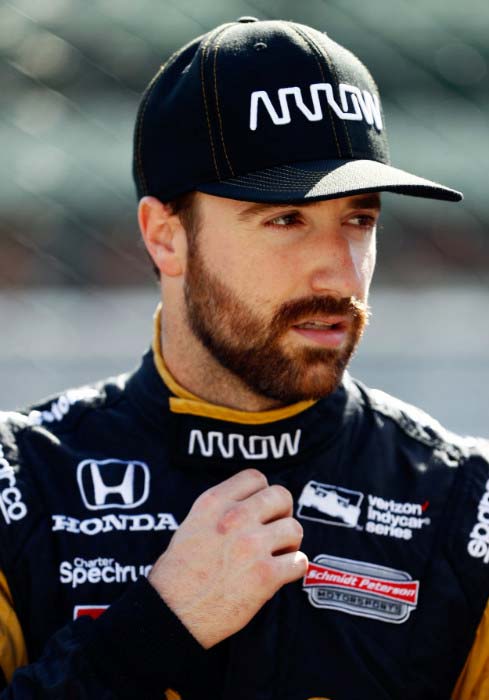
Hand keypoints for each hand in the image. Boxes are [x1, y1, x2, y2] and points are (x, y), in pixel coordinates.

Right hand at [148, 468, 307, 647]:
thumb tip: (248, 507)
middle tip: (274, 531)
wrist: (171, 614)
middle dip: (282, 513)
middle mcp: (235, 518)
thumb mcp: (191, 525)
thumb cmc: (176, 575)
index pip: (254, 477)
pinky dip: (294, 568)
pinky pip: (299, 562)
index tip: (260, 510)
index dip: (262, 493)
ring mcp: (252, 545)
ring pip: (294, 528)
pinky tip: (281, 574)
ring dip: (290, 543)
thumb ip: (219, 512)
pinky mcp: (265, 576)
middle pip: (281, 496)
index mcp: (213, 503)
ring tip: (278, 555)